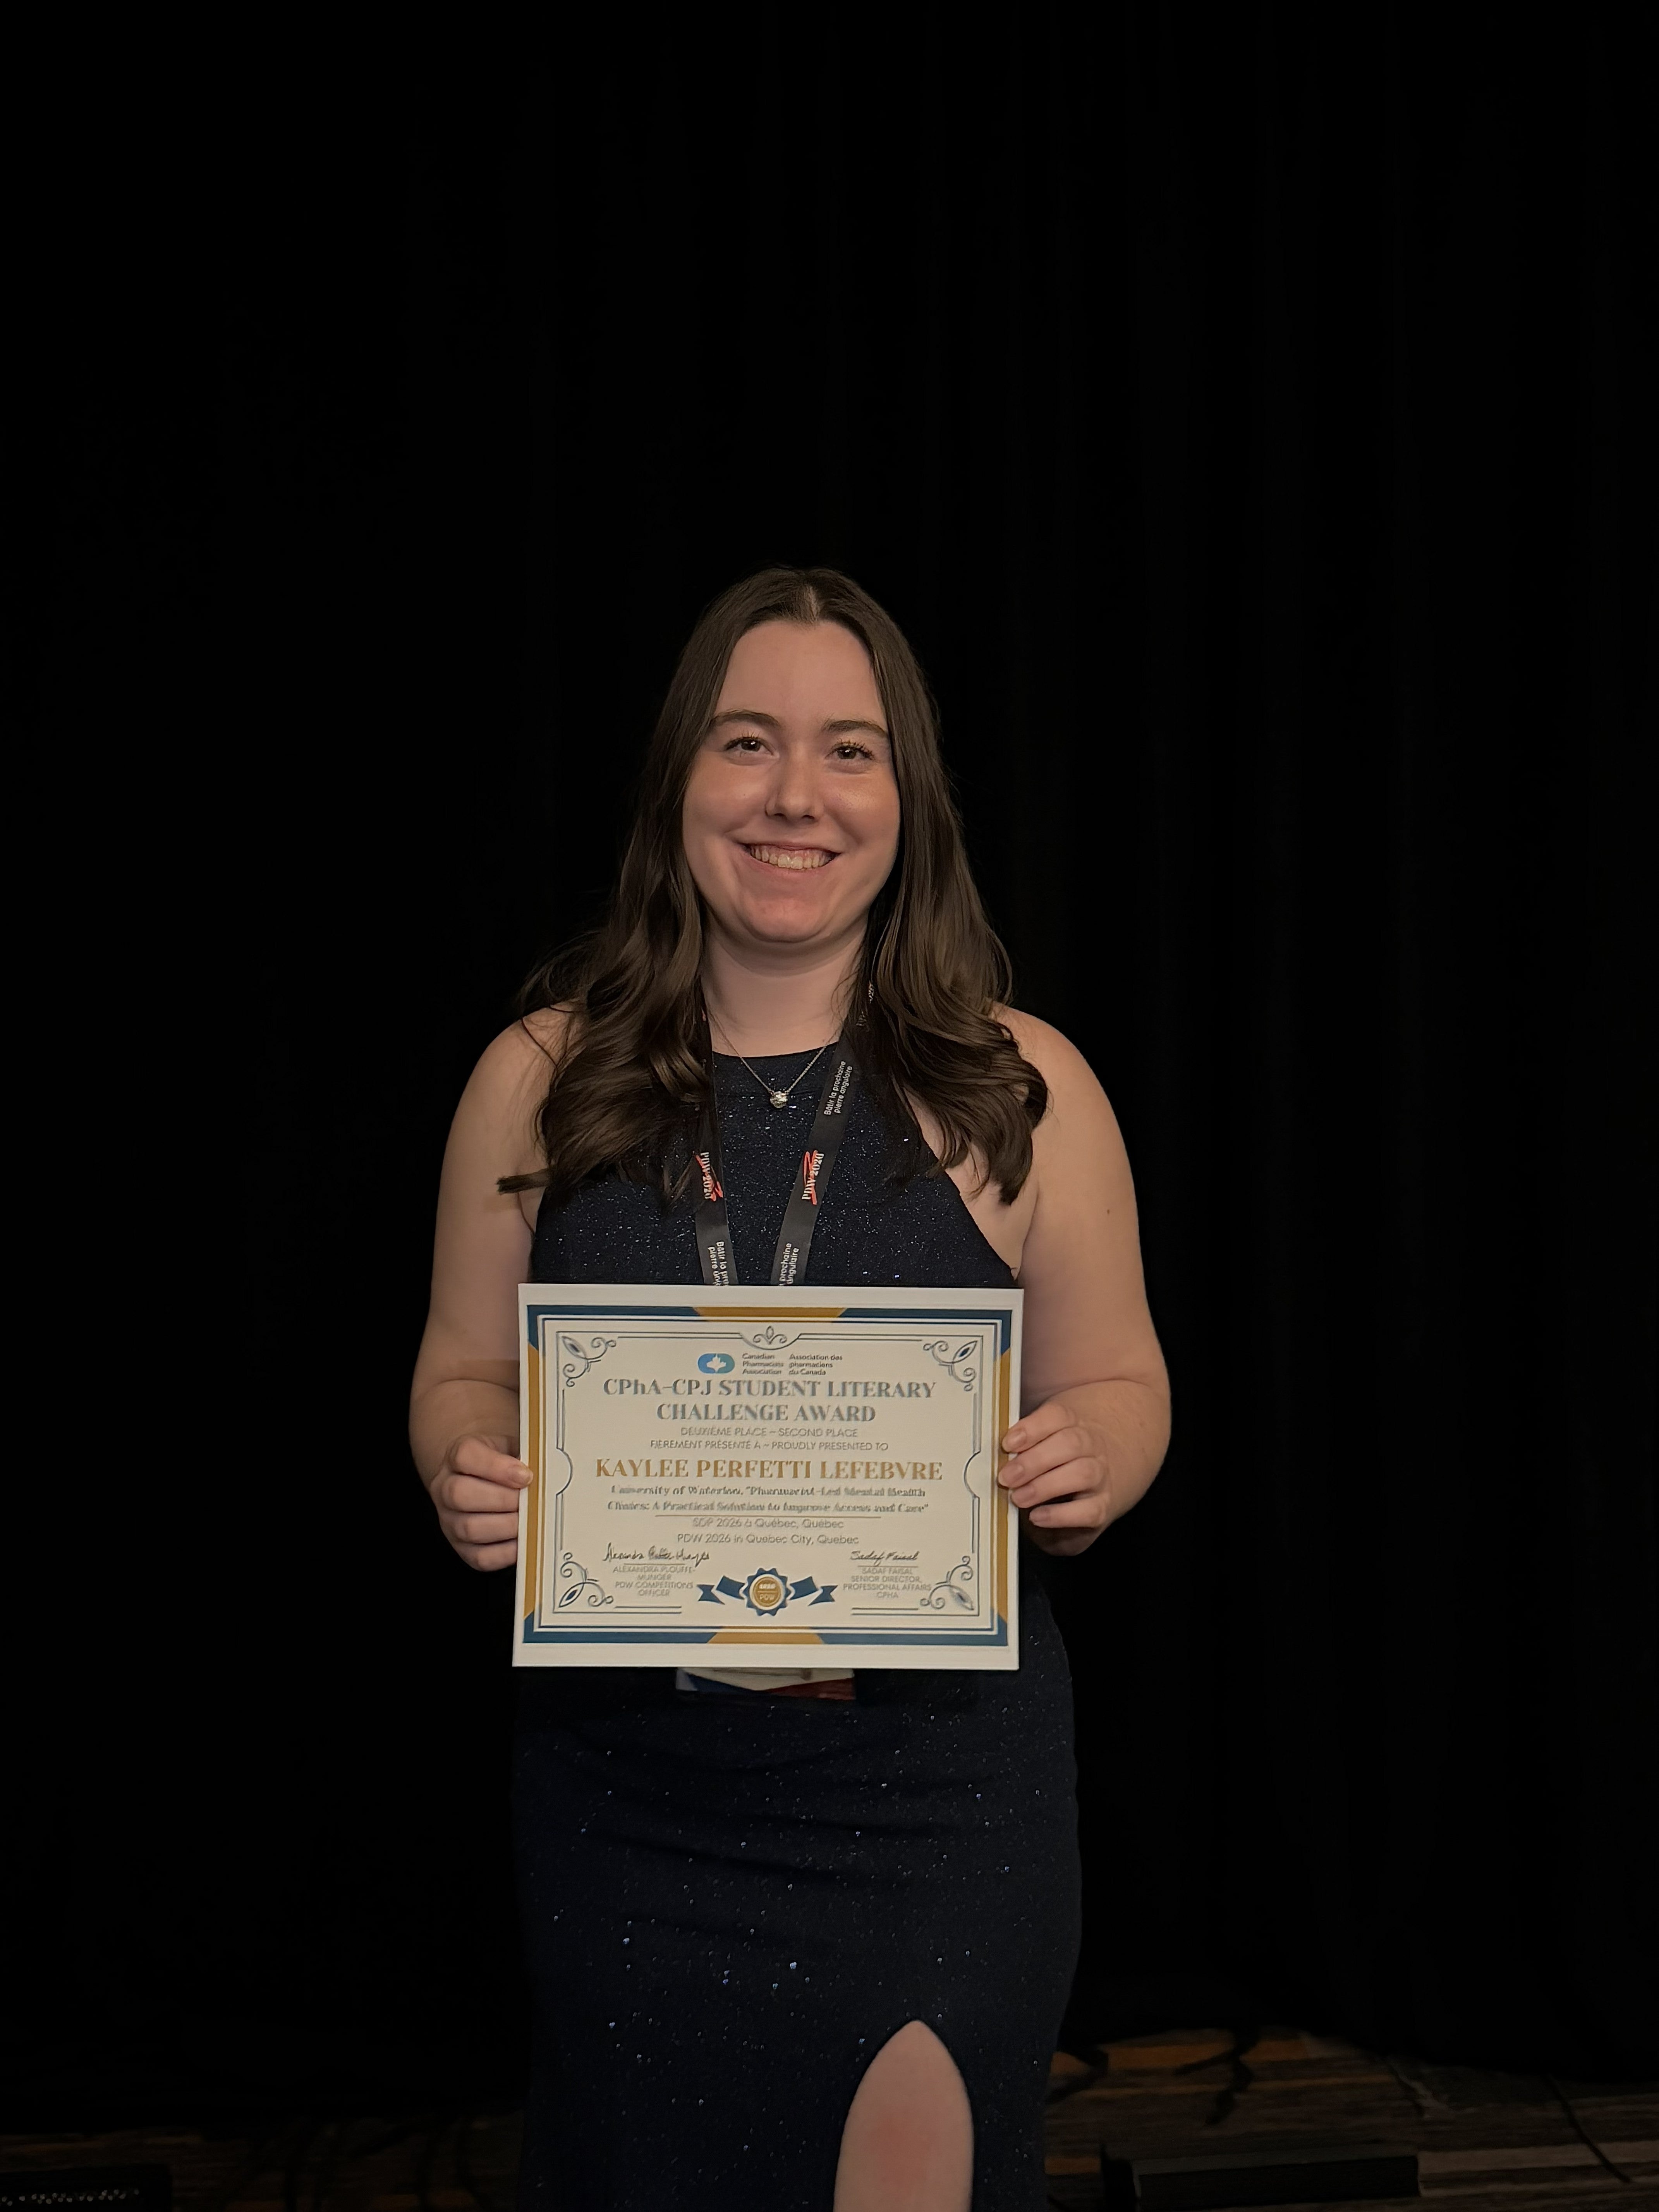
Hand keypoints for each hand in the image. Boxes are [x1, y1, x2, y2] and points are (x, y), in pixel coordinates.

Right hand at [429, 1433, 530, 1570]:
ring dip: (507, 1526)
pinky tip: (525, 1540)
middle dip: (503, 1499)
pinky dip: (507, 1552)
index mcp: (458, 1457)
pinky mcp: (462, 1549)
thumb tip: (548, 1471)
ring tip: (531, 1520)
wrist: (476, 1479)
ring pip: (470, 1528)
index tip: (526, 1475)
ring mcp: (450, 1521)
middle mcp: (446, 1488)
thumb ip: (524, 1454)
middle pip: (460, 1494)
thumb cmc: (500, 1463)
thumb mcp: (510, 1446)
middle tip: (531, 1500)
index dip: (497, 1467)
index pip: (465, 1456)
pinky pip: (481, 1557)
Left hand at [999, 1396, 1114, 1556]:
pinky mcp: (1103, 1506)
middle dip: (1034, 1461)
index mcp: (1074, 1422)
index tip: (1008, 1443)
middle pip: (1069, 1444)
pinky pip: (1088, 1511)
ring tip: (1018, 1497)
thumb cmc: (1063, 1454)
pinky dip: (1061, 1515)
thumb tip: (994, 1454)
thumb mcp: (1049, 1436)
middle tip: (1006, 1476)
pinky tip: (1038, 1516)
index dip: (1032, 1428)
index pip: (1057, 1416)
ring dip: (1045, 1486)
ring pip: (1082, 1474)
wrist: (1112, 1467)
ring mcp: (1101, 1476)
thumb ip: (1026, 1441)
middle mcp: (1092, 1446)